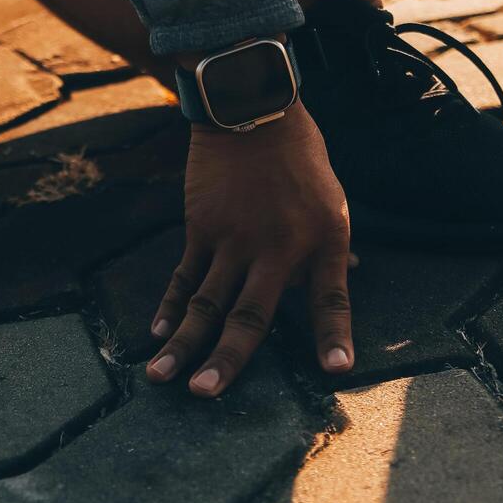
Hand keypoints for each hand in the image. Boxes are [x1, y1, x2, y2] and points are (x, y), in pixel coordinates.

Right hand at [147, 100, 353, 396]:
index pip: (331, 297)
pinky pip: (184, 274)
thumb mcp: (332, 200)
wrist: (253, 110)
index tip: (336, 371)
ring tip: (163, 377)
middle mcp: (277, 247)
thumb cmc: (299, 156)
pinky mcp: (202, 227)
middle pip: (250, 314)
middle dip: (228, 358)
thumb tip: (345, 279)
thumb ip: (329, 249)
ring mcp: (234, 238)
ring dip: (183, 342)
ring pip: (205, 301)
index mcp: (321, 239)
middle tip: (206, 393)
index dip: (334, 335)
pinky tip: (156, 333)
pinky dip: (169, 304)